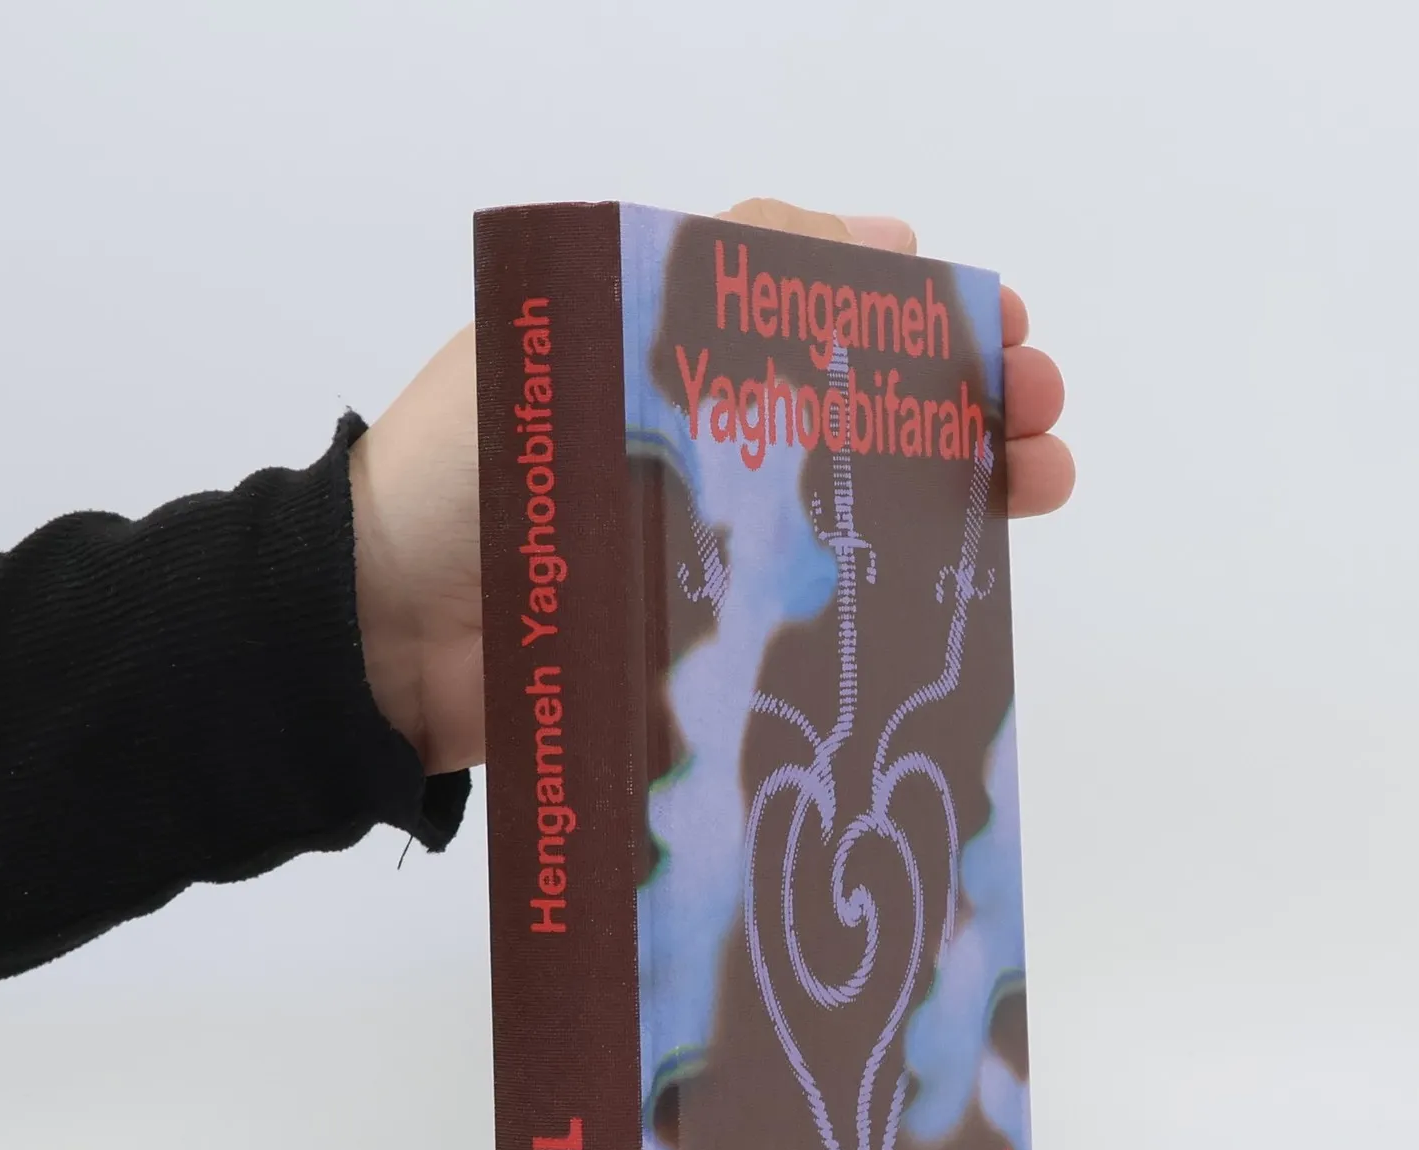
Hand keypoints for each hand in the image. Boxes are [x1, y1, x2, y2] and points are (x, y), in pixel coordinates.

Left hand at [350, 200, 1073, 774]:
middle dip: (966, 404)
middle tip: (1038, 418)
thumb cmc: (467, 473)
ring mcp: (710, 547)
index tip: (1003, 326)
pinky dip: (896, 600)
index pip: (827, 314)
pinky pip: (816, 614)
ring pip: (860, 510)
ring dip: (957, 493)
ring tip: (1035, 487)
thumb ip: (710, 282)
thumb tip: (872, 239)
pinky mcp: (706, 642)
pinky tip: (965, 591)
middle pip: (864, 413)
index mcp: (675, 356)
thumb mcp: (582, 340)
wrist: (379, 637)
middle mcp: (705, 445)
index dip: (926, 317)